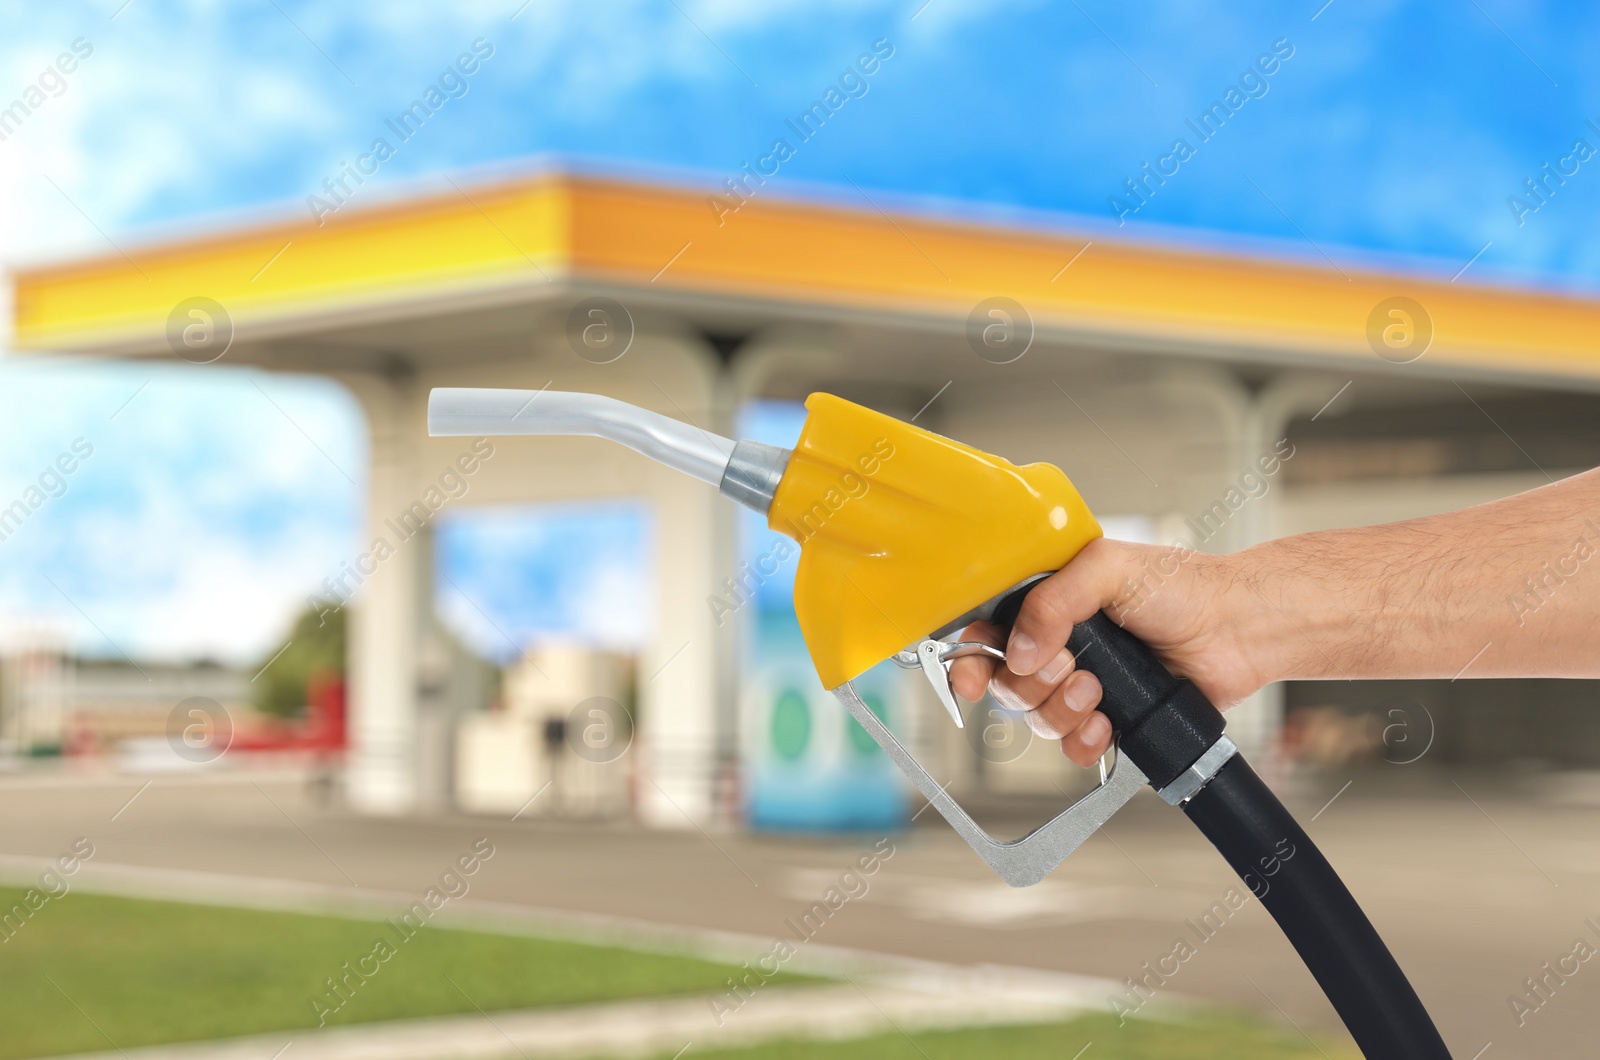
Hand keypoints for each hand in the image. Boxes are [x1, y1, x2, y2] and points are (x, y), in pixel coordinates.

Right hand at [948, 537, 1271, 765]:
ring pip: (1038, 719)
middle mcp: (1059, 646)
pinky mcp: (1111, 719)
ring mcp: (1084, 684)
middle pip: (1007, 685)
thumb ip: (1053, 601)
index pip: (988, 635)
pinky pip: (1074, 748)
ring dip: (1061, 710)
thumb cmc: (1181, 586)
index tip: (971, 679)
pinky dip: (1085, 741)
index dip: (971, 661)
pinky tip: (1107, 723)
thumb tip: (1018, 651)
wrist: (1237, 628)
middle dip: (1032, 684)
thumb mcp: (1107, 569)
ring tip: (1099, 689)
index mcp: (1048, 604)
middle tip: (1070, 665)